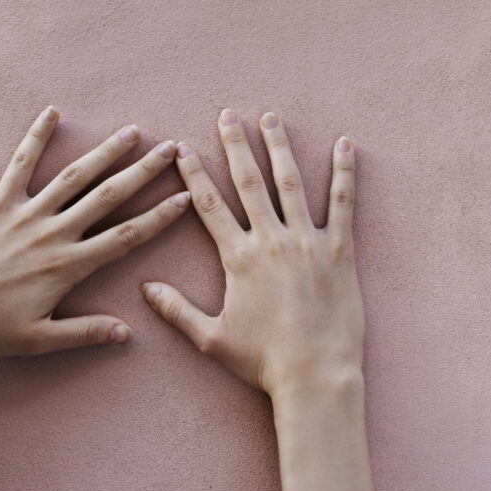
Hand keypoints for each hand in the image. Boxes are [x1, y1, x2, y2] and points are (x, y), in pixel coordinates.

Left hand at [0, 105, 189, 358]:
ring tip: (131, 132)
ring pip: (74, 177)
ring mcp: (24, 215)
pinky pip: (20, 165)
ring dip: (105, 152)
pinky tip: (52, 113)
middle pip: (108, 197)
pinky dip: (36, 137)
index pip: (125, 237)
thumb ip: (85, 333)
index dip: (158, 218)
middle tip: (171, 151)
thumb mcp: (39, 340)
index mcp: (68, 266)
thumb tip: (127, 332)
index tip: (185, 199)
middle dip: (143, 173)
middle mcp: (52, 234)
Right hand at [140, 108, 362, 395]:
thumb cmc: (262, 362)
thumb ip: (177, 310)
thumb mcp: (211, 339)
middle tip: (227, 115)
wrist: (314, 375)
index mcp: (238, 258)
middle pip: (249, 183)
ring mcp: (307, 243)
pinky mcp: (340, 252)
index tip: (184, 149)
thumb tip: (145, 288)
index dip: (195, 175)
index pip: (210, 206)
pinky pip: (343, 204)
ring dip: (280, 147)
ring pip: (291, 183)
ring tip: (272, 118)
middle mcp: (270, 241)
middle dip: (235, 146)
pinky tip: (345, 145)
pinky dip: (344, 173)